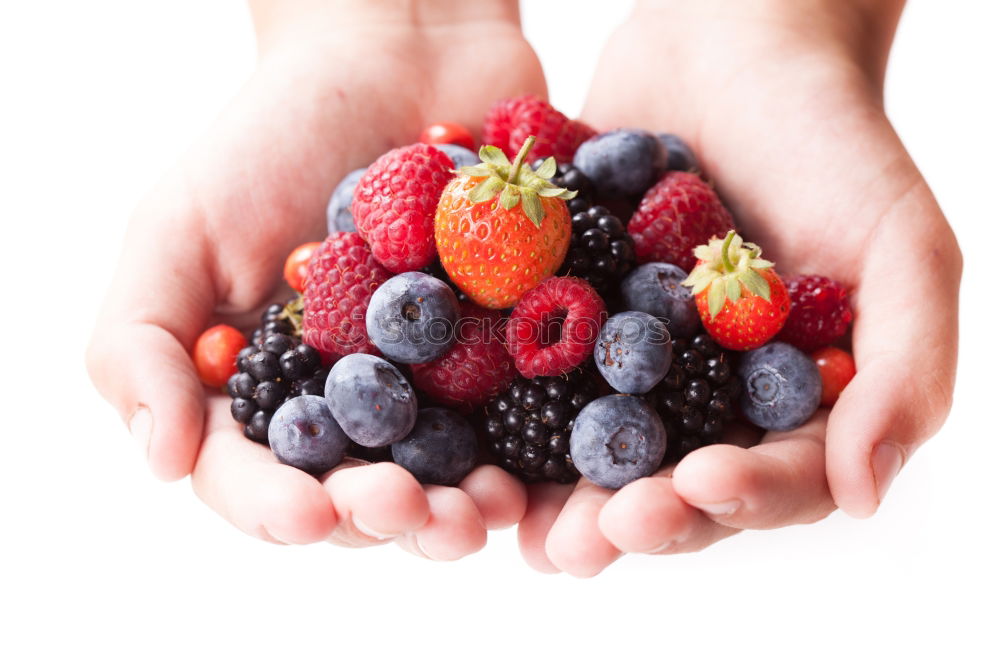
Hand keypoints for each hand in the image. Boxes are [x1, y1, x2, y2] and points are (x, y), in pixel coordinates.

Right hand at [86, 0, 544, 556]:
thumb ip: (141, 343)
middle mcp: (346, 403)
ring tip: (487, 511)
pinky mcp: (504, 355)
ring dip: (463, 507)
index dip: (275, 507)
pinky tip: (540, 467)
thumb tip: (161, 463)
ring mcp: (430, 385)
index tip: (309, 515)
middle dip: (385, 516)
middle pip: (357, 491)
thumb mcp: (178, 229)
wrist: (395, 59)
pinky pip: (519, 417)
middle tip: (418, 514)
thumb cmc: (271, 138)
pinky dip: (531, 447)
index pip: (254, 476)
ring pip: (442, 475)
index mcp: (261, 391)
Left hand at [519, 0, 961, 574]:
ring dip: (549, 494)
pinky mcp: (563, 319)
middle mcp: (705, 397)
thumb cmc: (834, 139)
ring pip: (587, 450)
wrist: (733, 40)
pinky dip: (495, 408)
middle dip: (627, 518)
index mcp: (790, 403)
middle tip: (582, 543)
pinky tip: (459, 441)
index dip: (737, 499)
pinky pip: (527, 375)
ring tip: (511, 525)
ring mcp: (628, 363)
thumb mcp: (901, 246)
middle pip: (668, 483)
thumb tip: (863, 494)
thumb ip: (902, 370)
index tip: (698, 489)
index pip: (772, 477)